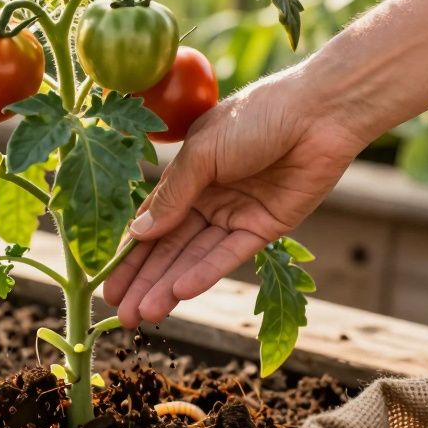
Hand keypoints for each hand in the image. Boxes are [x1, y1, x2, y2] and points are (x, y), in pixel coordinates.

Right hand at [103, 64, 366, 326]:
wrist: (319, 113)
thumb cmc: (258, 117)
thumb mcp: (203, 151)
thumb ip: (173, 195)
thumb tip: (138, 234)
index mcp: (188, 173)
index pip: (151, 222)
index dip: (129, 255)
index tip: (108, 285)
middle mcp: (209, 198)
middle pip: (170, 247)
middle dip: (145, 281)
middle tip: (123, 314)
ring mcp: (236, 214)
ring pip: (195, 257)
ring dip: (169, 285)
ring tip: (145, 313)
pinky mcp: (265, 228)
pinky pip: (229, 255)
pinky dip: (205, 273)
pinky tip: (181, 292)